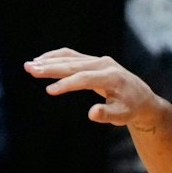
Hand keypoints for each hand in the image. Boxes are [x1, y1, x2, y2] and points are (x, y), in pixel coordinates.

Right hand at [25, 48, 167, 130]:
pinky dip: (56, 58)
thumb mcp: (122, 116)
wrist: (142, 98)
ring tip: (29, 66)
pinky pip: (72, 56)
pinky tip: (42, 61)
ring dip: (49, 61)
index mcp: (111, 77)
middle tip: (30, 69)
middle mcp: (104, 64)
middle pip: (74, 65)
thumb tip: (91, 113)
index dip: (67, 84)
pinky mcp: (94, 60)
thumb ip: (107, 114)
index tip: (49, 91)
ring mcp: (99, 60)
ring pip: (70, 58)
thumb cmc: (131, 109)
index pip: (85, 79)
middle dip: (51, 67)